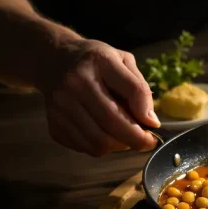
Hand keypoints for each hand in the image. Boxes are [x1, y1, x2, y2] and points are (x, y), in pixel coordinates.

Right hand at [39, 39, 160, 156]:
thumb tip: (150, 122)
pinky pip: (84, 147)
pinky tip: (103, 134)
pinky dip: (99, 147)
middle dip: (136, 139)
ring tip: (123, 137)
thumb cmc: (95, 63)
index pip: (133, 90)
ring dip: (118, 146)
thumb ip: (139, 89)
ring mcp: (61, 105)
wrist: (53, 60)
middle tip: (145, 142)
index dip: (147, 114)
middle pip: (113, 122)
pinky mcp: (53, 123)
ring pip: (98, 141)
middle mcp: (75, 83)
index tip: (154, 126)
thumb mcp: (122, 61)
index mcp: (99, 61)